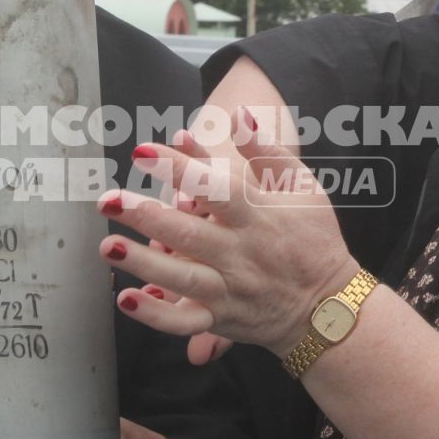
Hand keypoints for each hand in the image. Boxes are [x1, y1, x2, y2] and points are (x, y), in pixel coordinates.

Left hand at [101, 118, 357, 357]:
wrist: (330, 308)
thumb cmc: (314, 240)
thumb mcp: (303, 189)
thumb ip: (268, 153)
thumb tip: (240, 116)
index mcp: (259, 218)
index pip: (216, 189)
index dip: (178, 168)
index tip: (143, 151)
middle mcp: (241, 255)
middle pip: (189, 234)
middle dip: (145, 216)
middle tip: (108, 199)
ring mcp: (230, 290)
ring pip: (181, 278)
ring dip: (142, 263)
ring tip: (108, 244)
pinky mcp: (221, 319)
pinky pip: (184, 321)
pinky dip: (155, 315)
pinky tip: (125, 298)